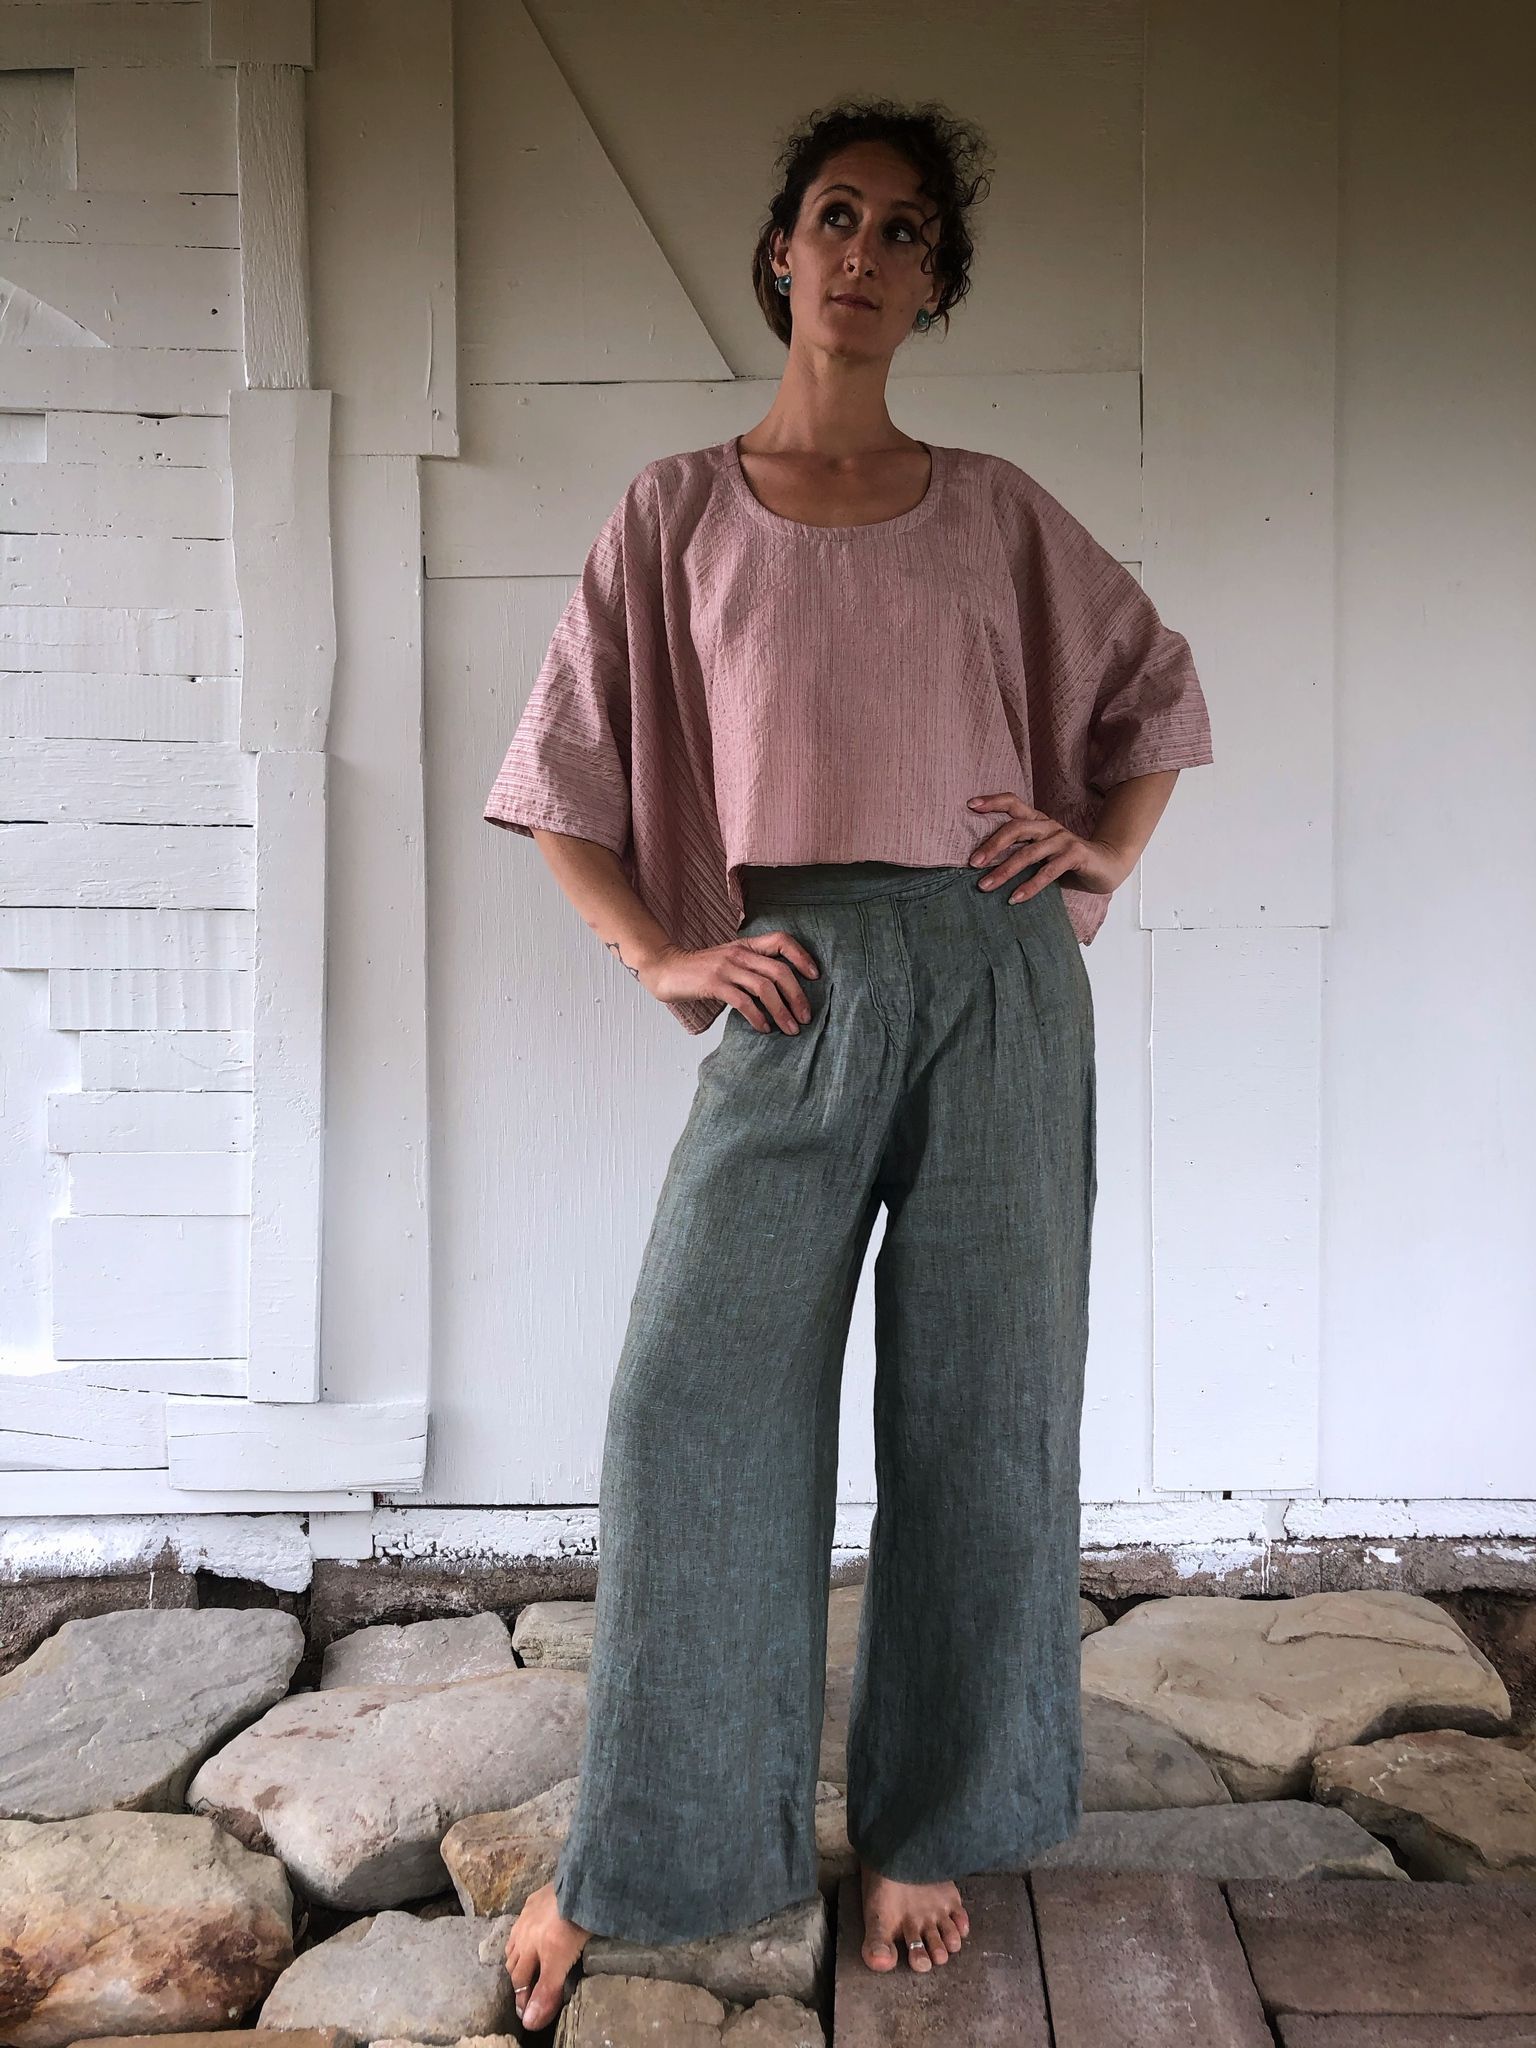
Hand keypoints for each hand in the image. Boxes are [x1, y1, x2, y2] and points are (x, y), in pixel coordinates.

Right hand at [638, 931, 819, 1034]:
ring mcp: (726, 968)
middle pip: (780, 971)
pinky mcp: (714, 984)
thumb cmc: (700, 970)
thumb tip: (781, 992)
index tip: (815, 976)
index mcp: (746, 945)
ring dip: (782, 1011)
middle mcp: (739, 953)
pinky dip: (757, 1017)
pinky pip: (743, 1001)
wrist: (665, 969)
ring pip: (765, 988)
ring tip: (790, 1029)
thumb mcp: (729, 961)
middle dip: (798, 996)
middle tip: (805, 1017)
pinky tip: (764, 1029)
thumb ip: (752, 968)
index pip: (782, 940)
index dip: (802, 956)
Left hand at [965, 793, 1130, 900]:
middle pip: (1016, 828)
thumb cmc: (1066, 860)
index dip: (992, 801)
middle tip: (972, 862)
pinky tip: (1015, 898)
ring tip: (985, 886)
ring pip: (1029, 853)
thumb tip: (982, 863)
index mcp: (1038, 821)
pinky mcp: (1075, 855)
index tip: (970, 805)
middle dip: (992, 845)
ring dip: (1004, 871)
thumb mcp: (1041, 852)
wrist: (1107, 865)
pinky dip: (1030, 886)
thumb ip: (1019, 851)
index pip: (1013, 803)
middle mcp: (1049, 826)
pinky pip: (1048, 871)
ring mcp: (1063, 839)